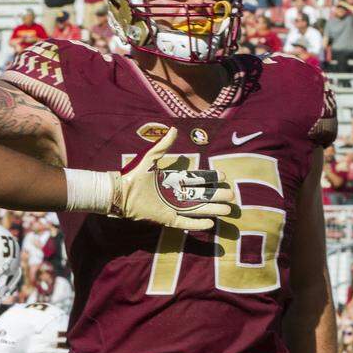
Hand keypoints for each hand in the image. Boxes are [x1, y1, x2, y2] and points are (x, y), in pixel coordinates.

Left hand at [109, 127, 233, 230]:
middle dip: (216, 195)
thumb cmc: (134, 175)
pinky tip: (210, 223)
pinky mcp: (166, 218)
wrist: (120, 193)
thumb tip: (174, 129)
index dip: (209, 178)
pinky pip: (185, 223)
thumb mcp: (150, 159)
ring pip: (197, 208)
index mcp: (173, 180)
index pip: (196, 179)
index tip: (223, 176)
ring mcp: (171, 207)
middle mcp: (175, 194)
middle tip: (231, 195)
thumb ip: (163, 146)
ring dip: (212, 209)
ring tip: (227, 209)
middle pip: (201, 195)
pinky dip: (197, 223)